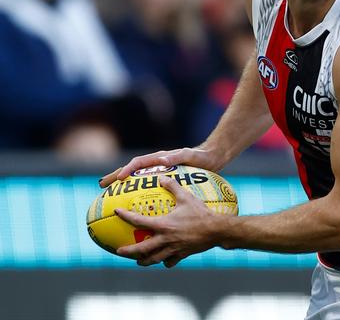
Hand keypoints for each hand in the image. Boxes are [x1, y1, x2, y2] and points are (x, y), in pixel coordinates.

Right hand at [99, 147, 216, 187]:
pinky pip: (148, 189)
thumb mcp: (191, 156)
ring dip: (123, 187)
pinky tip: (136, 210)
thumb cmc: (202, 157)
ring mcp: (159, 173)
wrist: (212, 158)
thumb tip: (162, 160)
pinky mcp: (164, 181)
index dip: (127, 170)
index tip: (118, 179)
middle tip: (102, 186)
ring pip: (137, 180)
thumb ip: (177, 157)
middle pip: (132, 170)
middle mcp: (156, 165)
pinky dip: (138, 195)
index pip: (139, 163)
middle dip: (116, 176)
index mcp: (160, 158)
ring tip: (110, 198)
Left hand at [114, 176, 226, 266]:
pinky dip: (165, 261)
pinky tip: (164, 259)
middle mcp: (165, 239)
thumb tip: (162, 177)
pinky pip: (170, 261)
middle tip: (118, 251)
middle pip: (141, 249)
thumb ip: (173, 186)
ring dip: (144, 260)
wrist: (216, 230)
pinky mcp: (182, 255)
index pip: (138, 220)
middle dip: (128, 251)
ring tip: (138, 260)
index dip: (125, 216)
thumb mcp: (186, 197)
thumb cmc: (201, 212)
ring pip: (154, 259)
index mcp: (163, 224)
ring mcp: (173, 249)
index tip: (116, 212)